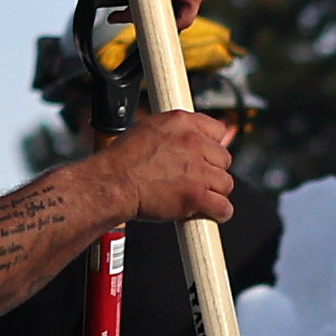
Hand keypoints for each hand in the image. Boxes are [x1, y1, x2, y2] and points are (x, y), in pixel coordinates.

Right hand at [96, 108, 236, 224]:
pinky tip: (210, 212)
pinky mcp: (197, 195)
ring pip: (225, 183)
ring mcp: (197, 170)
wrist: (110, 184)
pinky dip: (219, 212)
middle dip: (211, 170)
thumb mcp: (147, 129)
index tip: (204, 157)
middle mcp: (192, 142)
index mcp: (181, 122)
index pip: (217, 130)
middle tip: (194, 179)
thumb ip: (173, 132)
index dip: (210, 147)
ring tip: (196, 196)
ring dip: (214, 192)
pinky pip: (223, 206)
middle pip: (224, 158)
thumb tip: (187, 138)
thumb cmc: (120, 161)